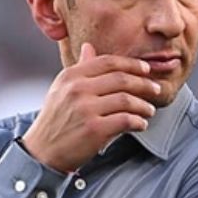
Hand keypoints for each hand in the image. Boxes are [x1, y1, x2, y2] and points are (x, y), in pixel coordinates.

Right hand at [21, 42, 161, 171]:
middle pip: (121, 79)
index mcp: (71, 76)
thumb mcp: (61, 89)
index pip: (108, 61)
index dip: (132, 64)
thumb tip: (88, 47)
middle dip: (144, 84)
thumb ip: (79, 68)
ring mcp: (85, 109)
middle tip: (156, 89)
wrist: (42, 151)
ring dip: (143, 105)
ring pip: (127, 100)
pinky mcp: (94, 129)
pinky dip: (138, 122)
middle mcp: (77, 89)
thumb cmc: (55, 120)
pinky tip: (140, 124)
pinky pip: (125, 120)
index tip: (146, 69)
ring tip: (149, 110)